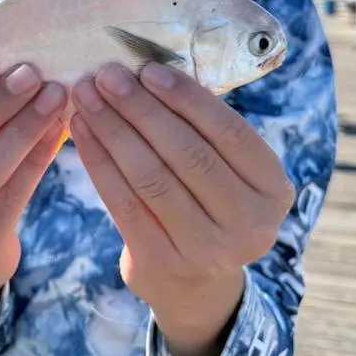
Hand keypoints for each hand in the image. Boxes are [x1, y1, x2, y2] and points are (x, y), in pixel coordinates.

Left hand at [69, 61, 294, 355]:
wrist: (196, 285)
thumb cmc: (208, 206)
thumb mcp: (227, 174)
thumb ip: (203, 132)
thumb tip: (148, 71)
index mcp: (273, 189)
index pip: (229, 132)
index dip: (186, 98)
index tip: (147, 69)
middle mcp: (250, 223)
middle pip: (186, 153)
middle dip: (140, 108)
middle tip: (105, 76)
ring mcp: (207, 249)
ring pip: (150, 176)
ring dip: (113, 129)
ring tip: (85, 98)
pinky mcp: (163, 263)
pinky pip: (123, 202)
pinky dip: (98, 161)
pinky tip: (81, 132)